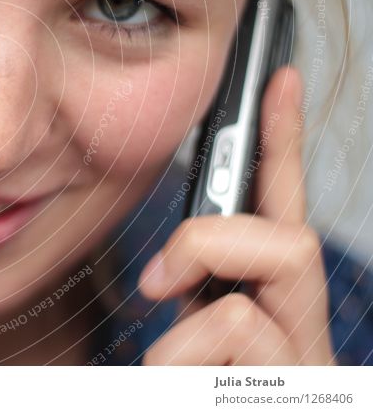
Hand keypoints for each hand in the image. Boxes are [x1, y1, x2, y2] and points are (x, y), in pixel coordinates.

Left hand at [137, 66, 334, 364]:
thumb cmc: (203, 387)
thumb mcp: (191, 333)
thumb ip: (192, 294)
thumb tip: (162, 272)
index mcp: (273, 304)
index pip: (285, 208)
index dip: (285, 140)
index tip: (280, 79)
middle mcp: (304, 329)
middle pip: (294, 245)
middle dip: (206, 246)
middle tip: (158, 282)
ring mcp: (303, 367)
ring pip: (242, 310)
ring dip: (182, 336)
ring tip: (172, 369)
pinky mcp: (292, 394)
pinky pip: (219, 354)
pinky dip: (178, 367)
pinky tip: (183, 389)